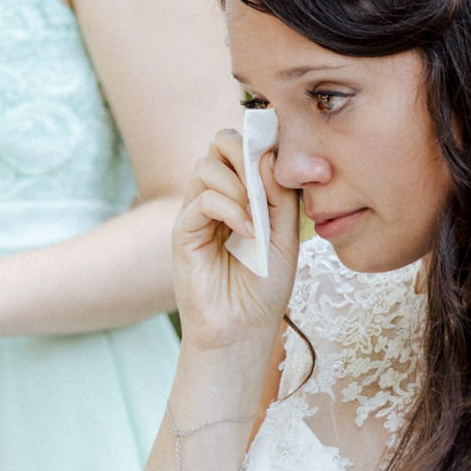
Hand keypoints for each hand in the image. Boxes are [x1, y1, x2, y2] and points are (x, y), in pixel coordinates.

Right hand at [172, 128, 300, 361]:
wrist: (244, 327)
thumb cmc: (266, 284)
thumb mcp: (285, 235)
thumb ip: (281, 196)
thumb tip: (268, 155)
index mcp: (244, 193)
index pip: (246, 147)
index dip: (264, 144)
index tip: (287, 161)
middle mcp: (218, 196)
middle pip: (221, 143)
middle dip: (246, 153)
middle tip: (266, 183)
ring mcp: (198, 212)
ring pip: (206, 165)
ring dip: (239, 184)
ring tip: (257, 217)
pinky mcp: (184, 231)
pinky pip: (202, 198)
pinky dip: (229, 208)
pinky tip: (248, 231)